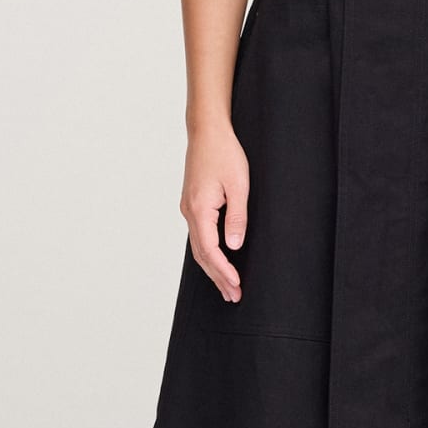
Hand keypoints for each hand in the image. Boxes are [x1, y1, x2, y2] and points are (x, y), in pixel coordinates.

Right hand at [183, 120, 249, 301]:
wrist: (207, 131)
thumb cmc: (224, 153)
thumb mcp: (239, 185)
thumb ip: (236, 217)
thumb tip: (234, 246)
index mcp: (199, 209)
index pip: (210, 250)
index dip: (223, 271)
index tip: (236, 286)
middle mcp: (189, 212)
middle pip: (201, 254)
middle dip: (218, 277)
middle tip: (233, 296)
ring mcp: (188, 208)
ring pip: (198, 247)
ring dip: (212, 267)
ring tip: (226, 286)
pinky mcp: (192, 204)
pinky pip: (198, 235)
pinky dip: (208, 252)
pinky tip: (216, 260)